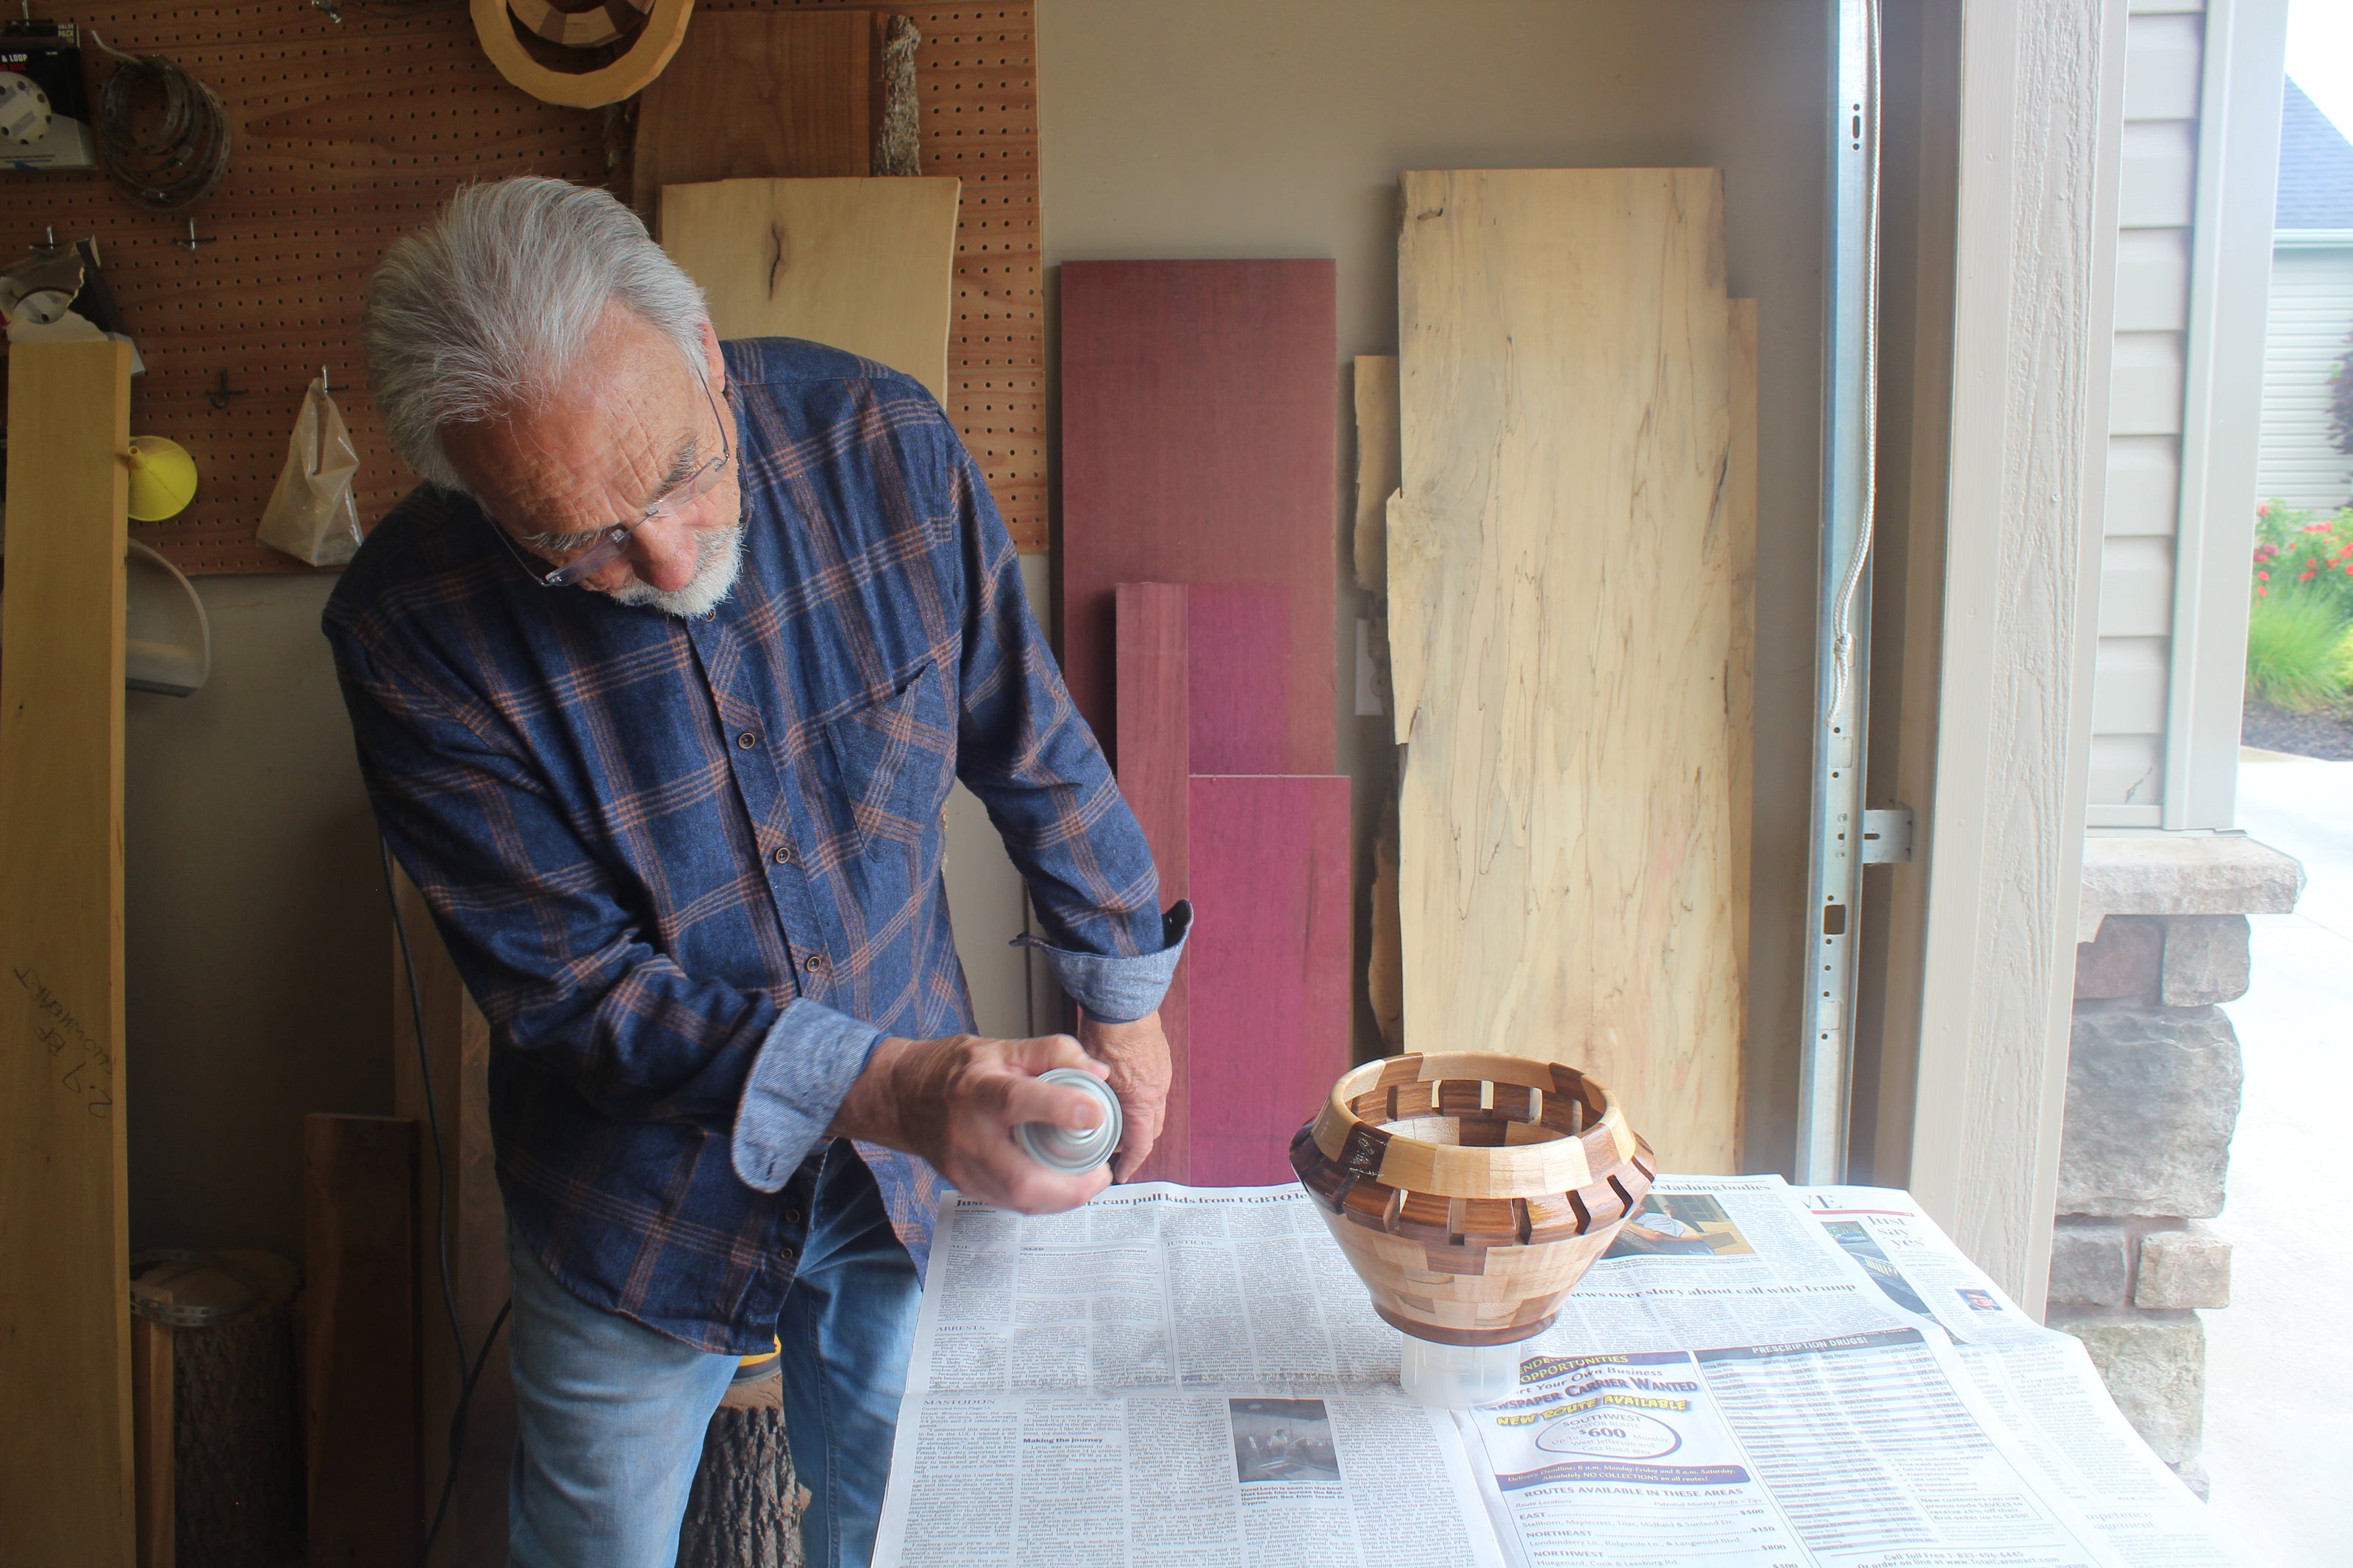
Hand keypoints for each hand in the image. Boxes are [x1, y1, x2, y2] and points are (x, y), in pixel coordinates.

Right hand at [829, 1032, 1112, 1213]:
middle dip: (1070, 1187)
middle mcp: (967, 1134)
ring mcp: (964, 1167)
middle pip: (1019, 1178)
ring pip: (1018, 1200)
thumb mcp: (1002, 1047)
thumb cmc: (954, 1070)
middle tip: (1101, 1172)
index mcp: (978, 1090)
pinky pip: (1010, 1203)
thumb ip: (1053, 1053)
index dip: (1060, 1108)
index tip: (1095, 1113)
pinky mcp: (965, 1185)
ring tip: (1088, 1180)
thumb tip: (1097, 1073)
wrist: (902, 1098)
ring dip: (1062, 1198)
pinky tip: (1059, 1184)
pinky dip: (1042, 1199)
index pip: (1017, 1101)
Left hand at [1078, 1009, 1169, 1181]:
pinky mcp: (1160, 1060)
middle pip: (1151, 1129)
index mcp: (1142, 1100)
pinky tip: (1123, 1091)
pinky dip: (1142, 1099)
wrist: (1125, 1000)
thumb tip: (1079, 1115)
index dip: (1131, 1163)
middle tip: (1113, 1145)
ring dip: (1138, 1119)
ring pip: (1154, 1109)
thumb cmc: (1107, 1034)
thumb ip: (1090, 1099)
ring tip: (1115, 1118)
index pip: (1142, 1144)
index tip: (1121, 1172)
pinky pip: (1155, 1089)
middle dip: (1134, 1142)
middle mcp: (1158, 1090)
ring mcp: (1162, 1074)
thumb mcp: (1089, 1076)